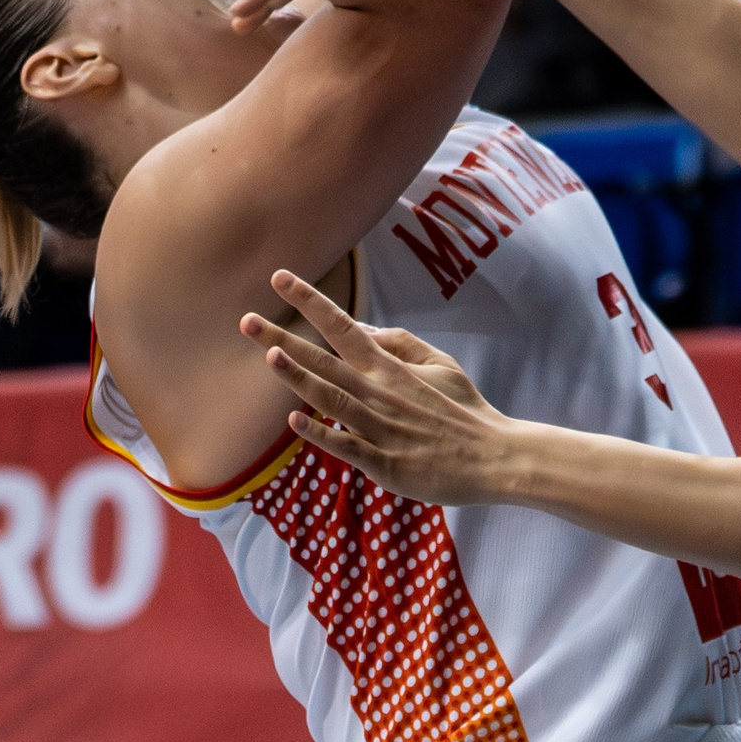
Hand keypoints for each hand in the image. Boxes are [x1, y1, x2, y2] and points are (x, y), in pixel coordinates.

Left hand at [243, 268, 530, 503]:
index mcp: (390, 368)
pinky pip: (348, 447)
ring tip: (270, 355)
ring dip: (300, 377)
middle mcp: (380, 393)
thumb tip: (362, 328)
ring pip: (333, 399)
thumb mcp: (441, 365)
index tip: (279, 277)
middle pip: (324, 360)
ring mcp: (382, 429)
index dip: (310, 301)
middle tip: (245, 319)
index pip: (342, 326)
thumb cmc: (464, 411)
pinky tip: (296, 421)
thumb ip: (400, 344)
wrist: (495, 458)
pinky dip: (322, 434)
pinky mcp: (387, 464)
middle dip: (283, 337)